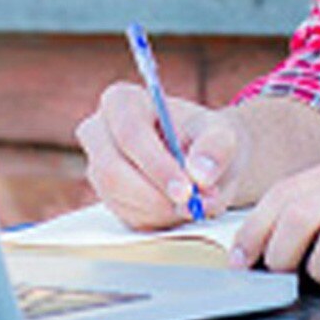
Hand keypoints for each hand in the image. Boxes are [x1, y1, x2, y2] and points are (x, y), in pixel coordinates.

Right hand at [75, 82, 249, 229]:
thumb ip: (215, 148)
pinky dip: (158, 219)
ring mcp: (98, 166)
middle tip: (192, 207)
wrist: (204, 160)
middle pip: (112, 170)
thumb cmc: (206, 139)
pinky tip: (179, 208)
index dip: (156, 164)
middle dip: (154, 195)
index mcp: (121, 100)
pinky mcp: (107, 196)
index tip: (186, 189)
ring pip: (119, 198)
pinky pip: (126, 216)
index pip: (129, 133)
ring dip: (161, 209)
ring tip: (196, 203)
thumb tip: (200, 173)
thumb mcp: (221, 134)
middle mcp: (99, 132)